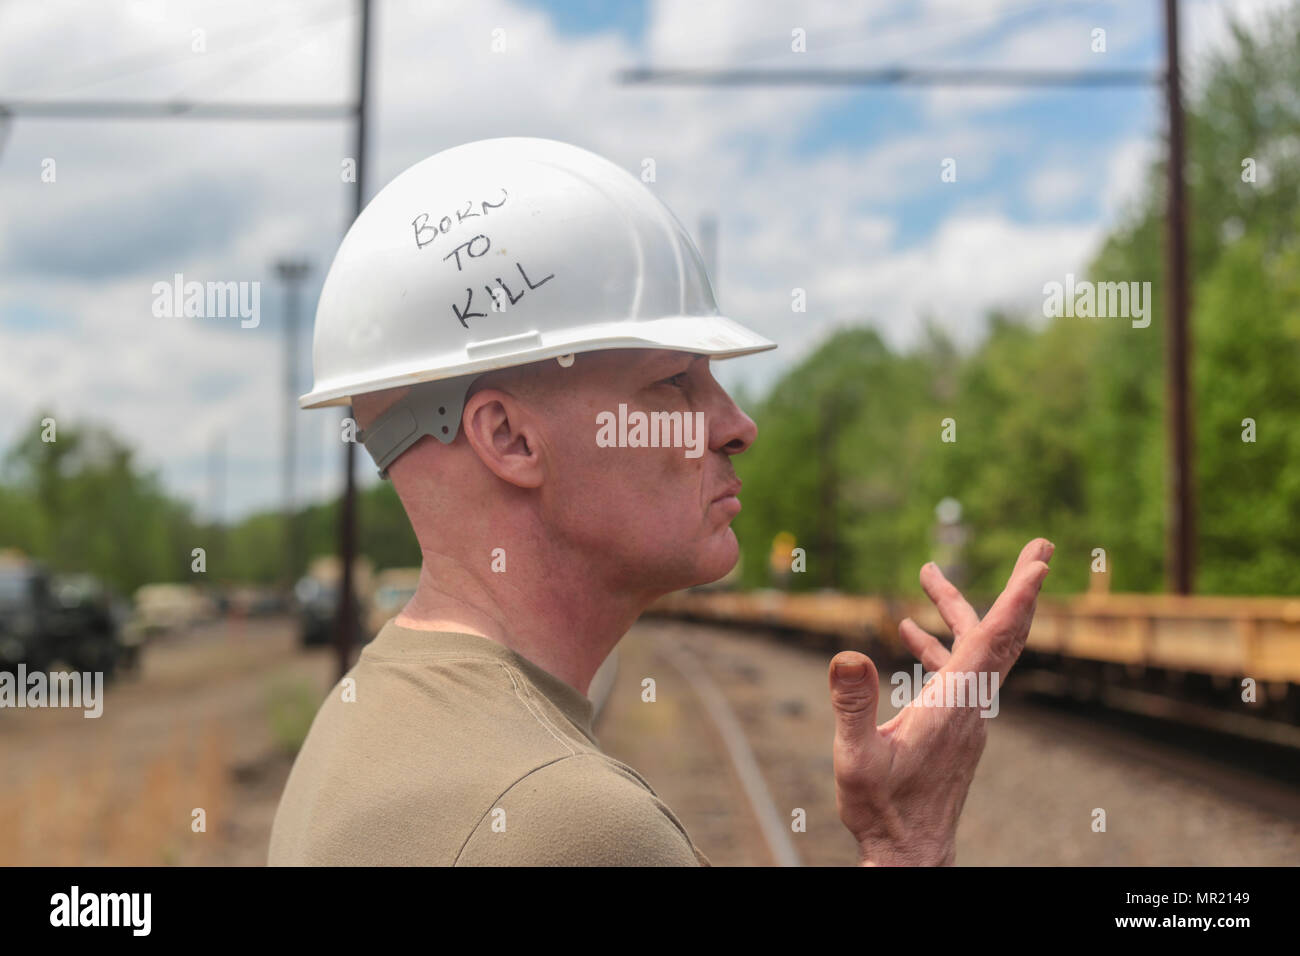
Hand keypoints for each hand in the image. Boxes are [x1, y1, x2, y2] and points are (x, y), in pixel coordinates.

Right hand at [828, 538, 1052, 865]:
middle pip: (1002, 635)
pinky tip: (905, 634)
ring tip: (929, 575)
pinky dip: (937, 645)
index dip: (1018, 598)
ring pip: (976, 651)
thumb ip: (853, 705)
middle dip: (1020, 589)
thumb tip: (848, 652)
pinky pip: (957, 671)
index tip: (1041, 562)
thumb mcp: (856, 757)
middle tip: (1039, 547)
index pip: (994, 639)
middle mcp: (970, 703)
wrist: (908, 853)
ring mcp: (966, 715)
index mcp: (954, 703)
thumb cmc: (882, 810)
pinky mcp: (955, 725)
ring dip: (958, 611)